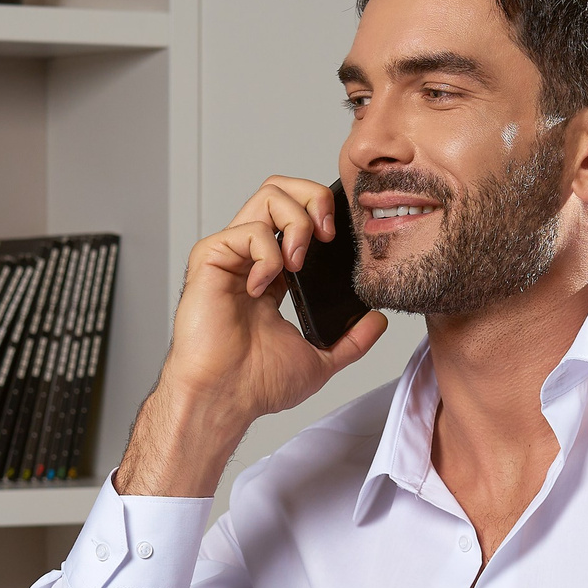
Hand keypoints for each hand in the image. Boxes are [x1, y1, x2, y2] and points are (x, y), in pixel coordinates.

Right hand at [115, 177, 388, 496]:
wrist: (225, 399)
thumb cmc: (254, 384)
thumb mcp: (319, 359)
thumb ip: (352, 340)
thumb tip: (377, 321)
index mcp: (272, 273)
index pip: (297, 216)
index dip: (323, 215)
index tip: (341, 241)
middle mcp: (250, 257)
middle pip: (281, 189)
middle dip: (313, 199)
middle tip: (327, 234)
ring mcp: (230, 255)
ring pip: (268, 196)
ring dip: (296, 223)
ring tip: (298, 262)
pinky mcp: (210, 258)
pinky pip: (248, 230)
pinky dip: (267, 254)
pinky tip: (263, 287)